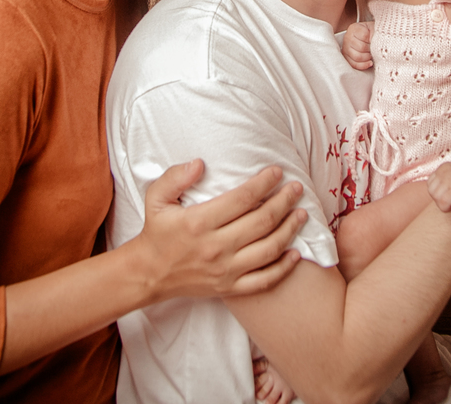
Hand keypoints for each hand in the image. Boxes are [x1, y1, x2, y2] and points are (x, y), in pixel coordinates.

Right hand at [136, 160, 305, 301]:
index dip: (264, 183)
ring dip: (289, 230)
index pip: (242, 199)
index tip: (277, 171)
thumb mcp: (156, 198)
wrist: (148, 274)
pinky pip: (264, 280)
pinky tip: (295, 253)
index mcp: (198, 223)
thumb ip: (175, 177)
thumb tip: (199, 163)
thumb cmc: (156, 232)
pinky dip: (283, 268)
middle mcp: (215, 248)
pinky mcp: (230, 287)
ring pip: (268, 250)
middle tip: (296, 188)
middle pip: (262, 222)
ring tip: (301, 214)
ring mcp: (225, 271)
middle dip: (284, 202)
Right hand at [342, 21, 373, 69]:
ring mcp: (345, 49)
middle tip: (374, 49)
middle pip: (361, 47)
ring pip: (358, 57)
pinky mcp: (346, 58)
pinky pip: (355, 65)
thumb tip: (375, 43)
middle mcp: (347, 38)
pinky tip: (370, 62)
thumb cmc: (370, 33)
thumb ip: (375, 33)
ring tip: (372, 55)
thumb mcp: (374, 29)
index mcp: (354, 28)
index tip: (375, 41)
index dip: (372, 40)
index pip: (364, 36)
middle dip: (370, 50)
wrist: (366, 37)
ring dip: (368, 57)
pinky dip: (364, 65)